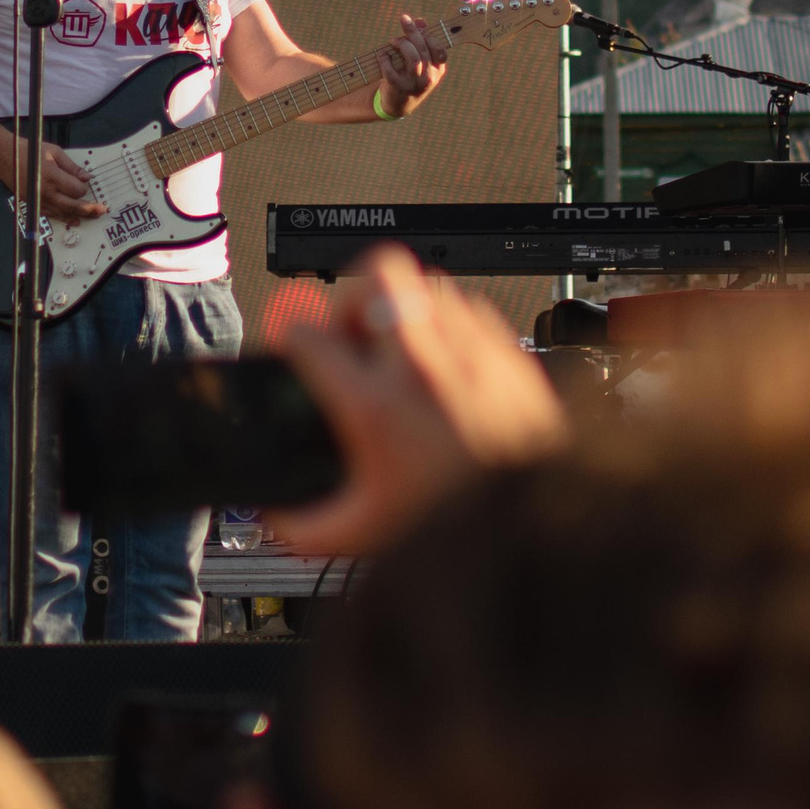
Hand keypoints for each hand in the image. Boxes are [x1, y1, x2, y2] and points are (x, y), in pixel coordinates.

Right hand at [0, 137, 103, 221]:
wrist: (5, 157)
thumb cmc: (29, 151)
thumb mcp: (54, 152)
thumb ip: (72, 167)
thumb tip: (87, 178)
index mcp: (52, 176)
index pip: (77, 190)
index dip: (84, 188)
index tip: (85, 183)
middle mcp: (45, 192)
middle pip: (73, 206)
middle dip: (90, 208)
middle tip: (101, 210)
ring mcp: (38, 200)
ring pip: (64, 213)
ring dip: (80, 216)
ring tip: (93, 216)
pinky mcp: (33, 204)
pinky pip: (51, 215)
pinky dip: (64, 219)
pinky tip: (74, 221)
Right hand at [266, 244, 565, 554]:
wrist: (532, 527)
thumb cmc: (458, 526)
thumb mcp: (358, 535)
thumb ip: (301, 524)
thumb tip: (276, 512)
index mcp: (377, 405)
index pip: (308, 333)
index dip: (291, 335)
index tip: (296, 348)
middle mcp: (424, 367)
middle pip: (377, 274)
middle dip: (355, 297)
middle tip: (352, 333)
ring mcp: (471, 355)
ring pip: (426, 285)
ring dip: (403, 310)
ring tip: (399, 351)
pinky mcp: (509, 358)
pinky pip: (471, 310)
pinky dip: (449, 327)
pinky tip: (444, 364)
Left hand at [377, 15, 448, 116]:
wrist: (398, 105)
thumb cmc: (409, 77)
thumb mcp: (420, 62)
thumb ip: (421, 41)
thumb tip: (420, 21)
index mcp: (437, 71)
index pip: (439, 51)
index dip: (429, 36)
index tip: (419, 26)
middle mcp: (429, 78)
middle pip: (423, 50)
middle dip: (413, 31)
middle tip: (404, 19)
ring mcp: (414, 84)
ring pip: (413, 59)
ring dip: (403, 44)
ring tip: (394, 41)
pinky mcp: (397, 87)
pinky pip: (391, 70)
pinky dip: (385, 59)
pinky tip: (382, 54)